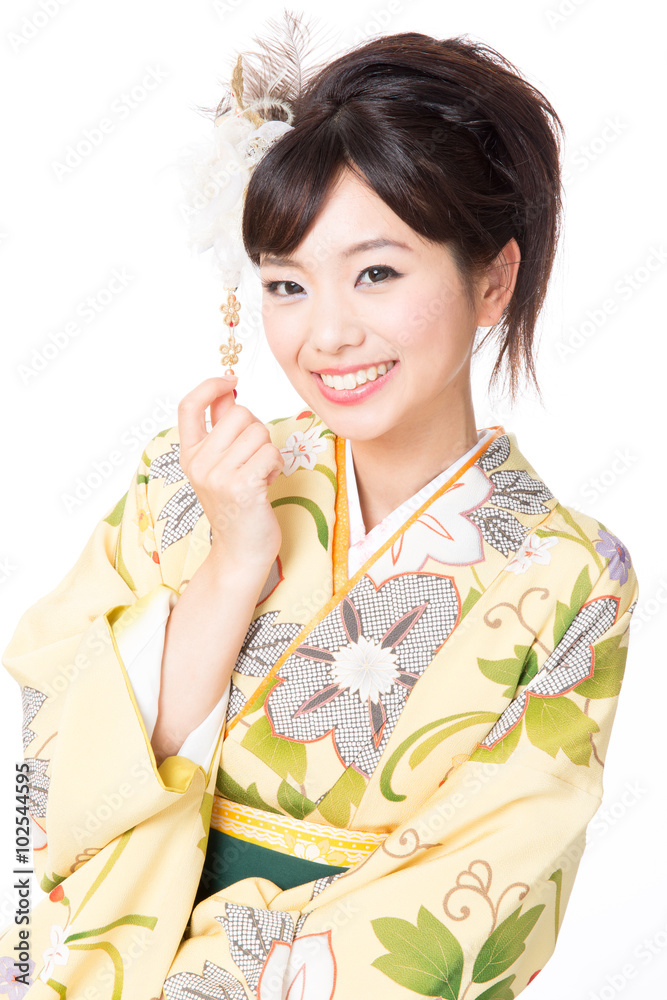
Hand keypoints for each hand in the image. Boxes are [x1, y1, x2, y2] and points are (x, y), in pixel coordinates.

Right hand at [177, 376, 284, 570]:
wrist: (241, 551)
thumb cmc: (237, 506)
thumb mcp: (219, 466)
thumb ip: (222, 429)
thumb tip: (228, 390)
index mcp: (189, 454)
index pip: (188, 405)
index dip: (210, 385)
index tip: (231, 381)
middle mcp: (198, 463)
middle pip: (240, 413)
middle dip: (257, 431)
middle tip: (253, 459)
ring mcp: (218, 476)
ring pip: (259, 432)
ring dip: (268, 452)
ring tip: (259, 475)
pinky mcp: (242, 487)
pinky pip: (270, 453)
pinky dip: (276, 465)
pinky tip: (267, 482)